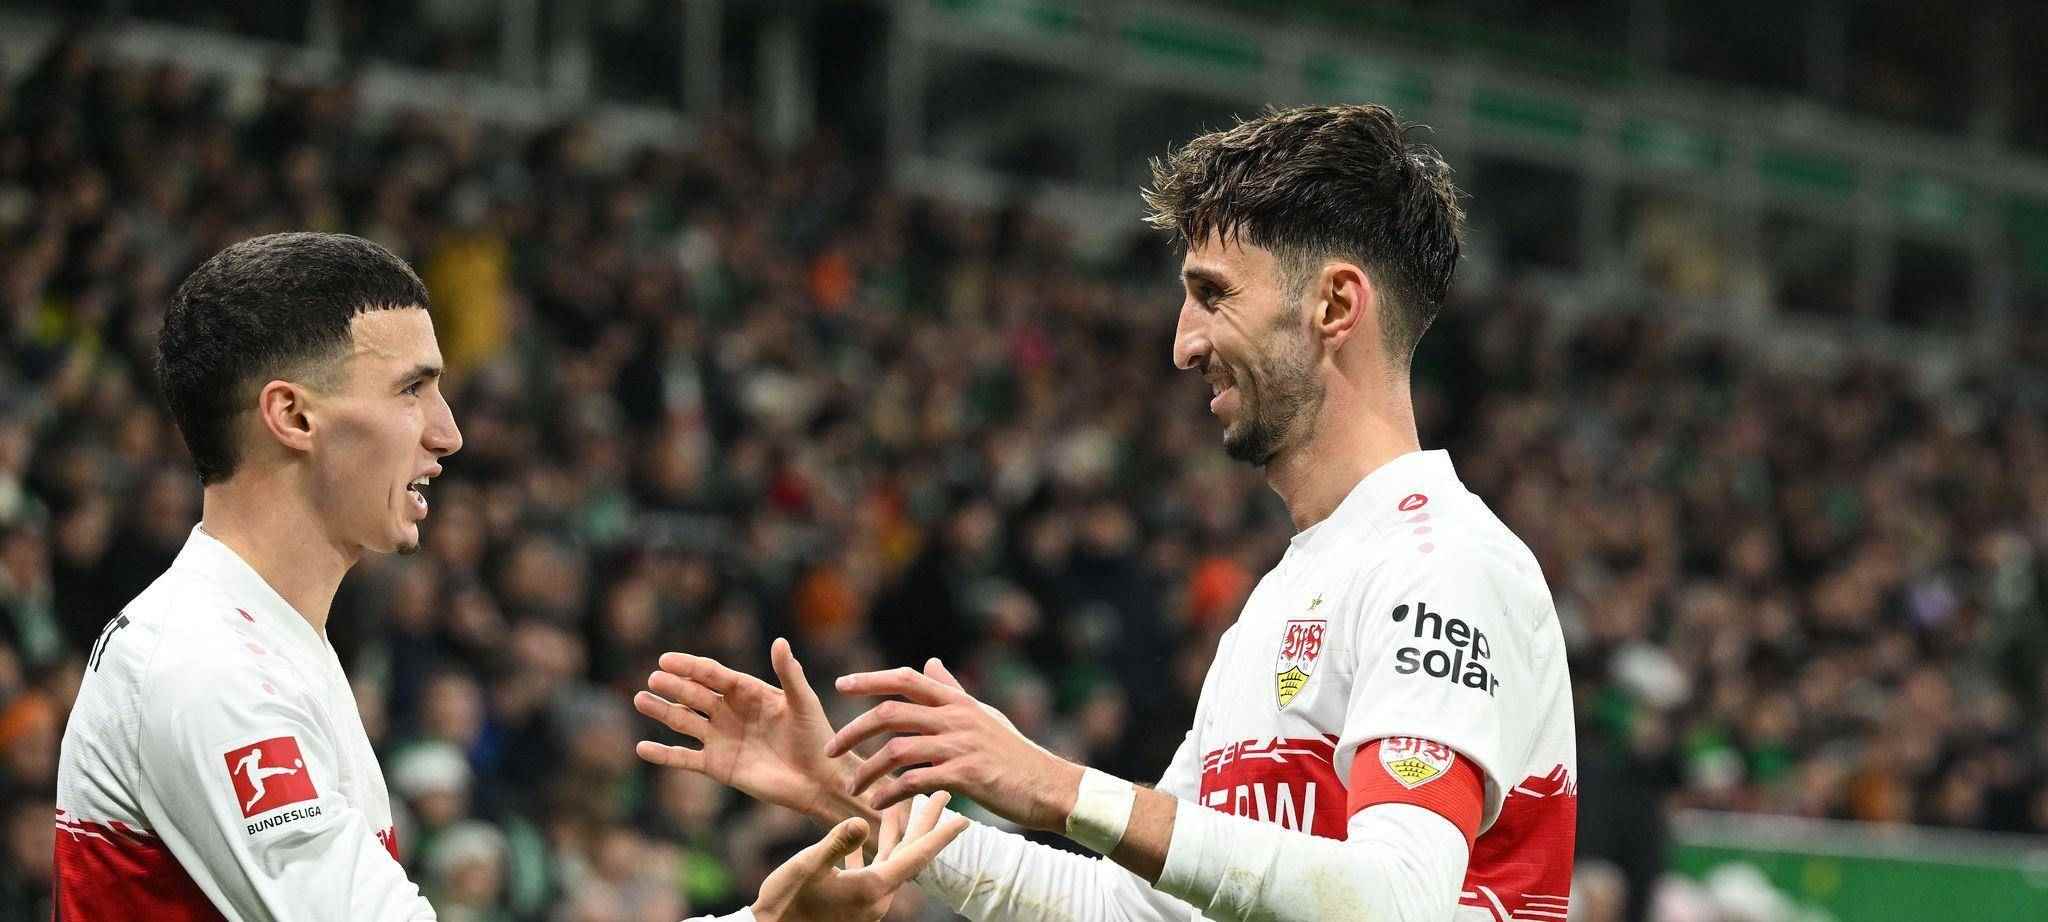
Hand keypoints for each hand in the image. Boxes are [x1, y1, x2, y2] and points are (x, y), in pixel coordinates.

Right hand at [634, 638, 870, 824]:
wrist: (817, 780)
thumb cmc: (815, 737)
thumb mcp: (803, 702)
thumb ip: (789, 674)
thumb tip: (779, 641)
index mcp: (748, 692)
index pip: (713, 675)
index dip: (691, 666)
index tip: (667, 659)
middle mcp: (730, 712)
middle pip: (695, 695)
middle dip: (674, 686)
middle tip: (653, 678)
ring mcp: (721, 738)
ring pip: (683, 721)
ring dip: (661, 711)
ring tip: (640, 700)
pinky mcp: (717, 765)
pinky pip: (684, 758)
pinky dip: (663, 754)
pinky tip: (642, 747)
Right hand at [751, 790, 968, 921]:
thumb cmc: (786, 903)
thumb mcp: (807, 867)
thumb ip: (836, 842)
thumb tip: (862, 819)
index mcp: (873, 887)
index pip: (916, 855)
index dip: (940, 834)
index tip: (965, 816)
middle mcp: (877, 895)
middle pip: (911, 853)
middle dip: (926, 823)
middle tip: (944, 794)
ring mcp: (866, 899)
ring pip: (892, 858)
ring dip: (901, 831)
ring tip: (909, 804)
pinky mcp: (852, 900)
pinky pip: (873, 867)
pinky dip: (878, 846)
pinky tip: (868, 831)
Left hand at [829, 658, 1083, 832]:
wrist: (1049, 786)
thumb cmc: (1015, 753)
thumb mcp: (984, 714)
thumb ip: (953, 690)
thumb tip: (931, 662)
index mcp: (958, 701)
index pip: (907, 679)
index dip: (871, 679)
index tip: (840, 685)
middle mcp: (956, 717)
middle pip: (891, 712)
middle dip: (854, 730)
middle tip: (830, 748)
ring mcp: (960, 745)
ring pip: (896, 749)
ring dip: (867, 769)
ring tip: (853, 786)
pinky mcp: (966, 775)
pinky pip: (914, 780)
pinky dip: (891, 792)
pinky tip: (879, 803)